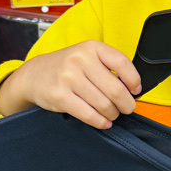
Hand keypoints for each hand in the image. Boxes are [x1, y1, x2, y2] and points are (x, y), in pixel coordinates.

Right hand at [0, 41, 142, 129]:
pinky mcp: (60, 97)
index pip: (122, 63)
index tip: (136, 90)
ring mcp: (69, 78)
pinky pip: (88, 114)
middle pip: (115, 89)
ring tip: (112, 114)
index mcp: (91, 48)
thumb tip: (132, 88)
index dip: (134, 80)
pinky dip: (100, 122)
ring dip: (113, 114)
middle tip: (127, 108)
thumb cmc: (67, 67)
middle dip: (126, 104)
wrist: (34, 75)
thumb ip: (107, 66)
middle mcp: (80, 60)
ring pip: (103, 104)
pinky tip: (103, 122)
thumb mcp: (86, 56)